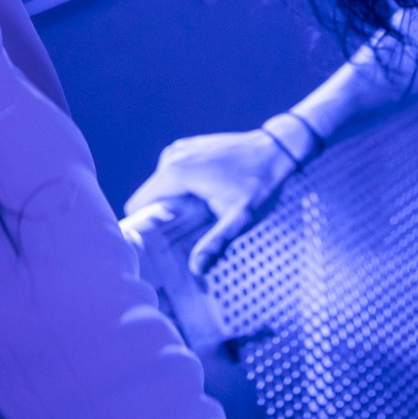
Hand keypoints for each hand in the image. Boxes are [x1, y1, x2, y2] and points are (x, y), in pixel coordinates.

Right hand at [124, 129, 298, 275]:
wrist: (279, 150)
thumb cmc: (260, 184)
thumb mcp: (240, 218)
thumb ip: (216, 243)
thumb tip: (196, 270)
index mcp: (176, 172)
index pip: (139, 205)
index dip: (146, 226)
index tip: (163, 242)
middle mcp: (172, 157)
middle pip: (150, 198)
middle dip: (164, 217)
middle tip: (192, 230)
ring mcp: (180, 150)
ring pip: (162, 188)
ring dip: (176, 205)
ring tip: (204, 213)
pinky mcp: (189, 148)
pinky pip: (173, 176)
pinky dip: (183, 190)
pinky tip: (207, 198)